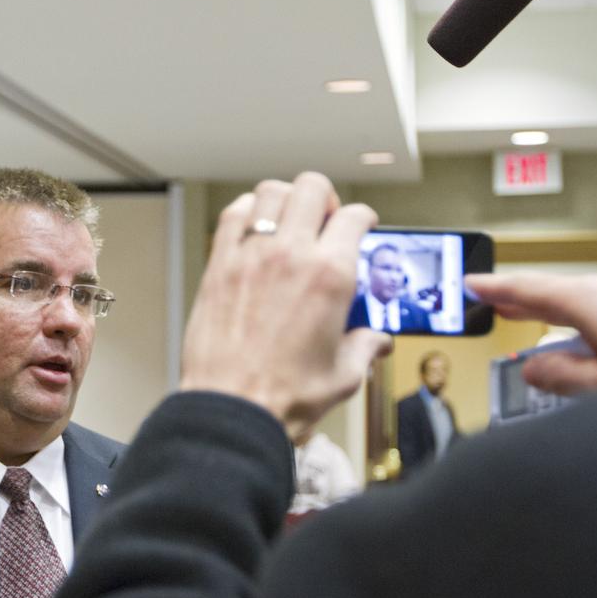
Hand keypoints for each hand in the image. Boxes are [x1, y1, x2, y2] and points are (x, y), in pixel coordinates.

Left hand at [179, 173, 390, 439]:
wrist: (233, 409)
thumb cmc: (284, 396)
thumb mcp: (344, 375)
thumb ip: (365, 348)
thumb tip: (377, 341)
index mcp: (331, 276)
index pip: (353, 217)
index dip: (361, 217)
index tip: (359, 223)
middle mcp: (291, 256)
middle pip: (311, 188)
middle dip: (323, 197)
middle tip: (324, 217)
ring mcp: (251, 257)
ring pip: (270, 192)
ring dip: (284, 198)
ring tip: (288, 217)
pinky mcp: (219, 267)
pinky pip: (231, 216)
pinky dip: (245, 211)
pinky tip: (252, 226)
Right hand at [467, 270, 596, 393]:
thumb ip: (562, 377)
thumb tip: (534, 368)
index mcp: (593, 303)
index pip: (530, 289)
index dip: (496, 288)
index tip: (471, 283)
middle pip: (558, 290)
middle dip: (524, 298)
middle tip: (495, 301)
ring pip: (586, 298)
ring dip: (557, 311)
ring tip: (537, 323)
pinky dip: (587, 318)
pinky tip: (592, 336)